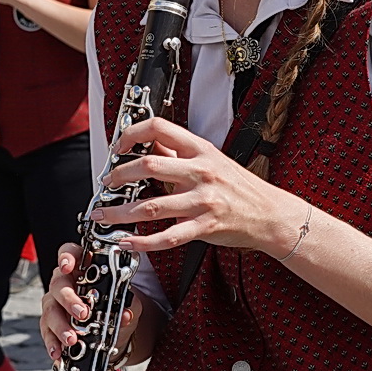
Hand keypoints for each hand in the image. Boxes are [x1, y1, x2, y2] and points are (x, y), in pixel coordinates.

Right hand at [40, 245, 144, 362]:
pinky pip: (47, 332)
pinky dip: (52, 343)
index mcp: (83, 269)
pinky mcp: (51, 325)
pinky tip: (58, 352)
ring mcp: (56, 304)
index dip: (67, 257)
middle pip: (59, 284)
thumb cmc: (117, 310)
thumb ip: (128, 306)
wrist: (116, 335)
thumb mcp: (129, 305)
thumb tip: (126, 314)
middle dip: (69, 299)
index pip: (70, 253)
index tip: (68, 266)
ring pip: (50, 310)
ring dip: (61, 325)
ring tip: (72, 339)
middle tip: (82, 313)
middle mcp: (66, 284)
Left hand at [86, 116, 304, 255]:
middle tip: (105, 183)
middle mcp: (200, 172)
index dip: (132, 133)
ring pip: (151, 207)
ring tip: (103, 216)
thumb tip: (147, 143)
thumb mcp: (212, 159)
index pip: (160, 128)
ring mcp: (202, 201)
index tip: (117, 147)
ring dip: (120, 213)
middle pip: (148, 165)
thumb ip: (179, 152)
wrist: (269, 214)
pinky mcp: (204, 227)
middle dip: (118, 175)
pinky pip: (167, 237)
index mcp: (200, 150)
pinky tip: (126, 242)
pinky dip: (142, 242)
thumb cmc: (239, 186)